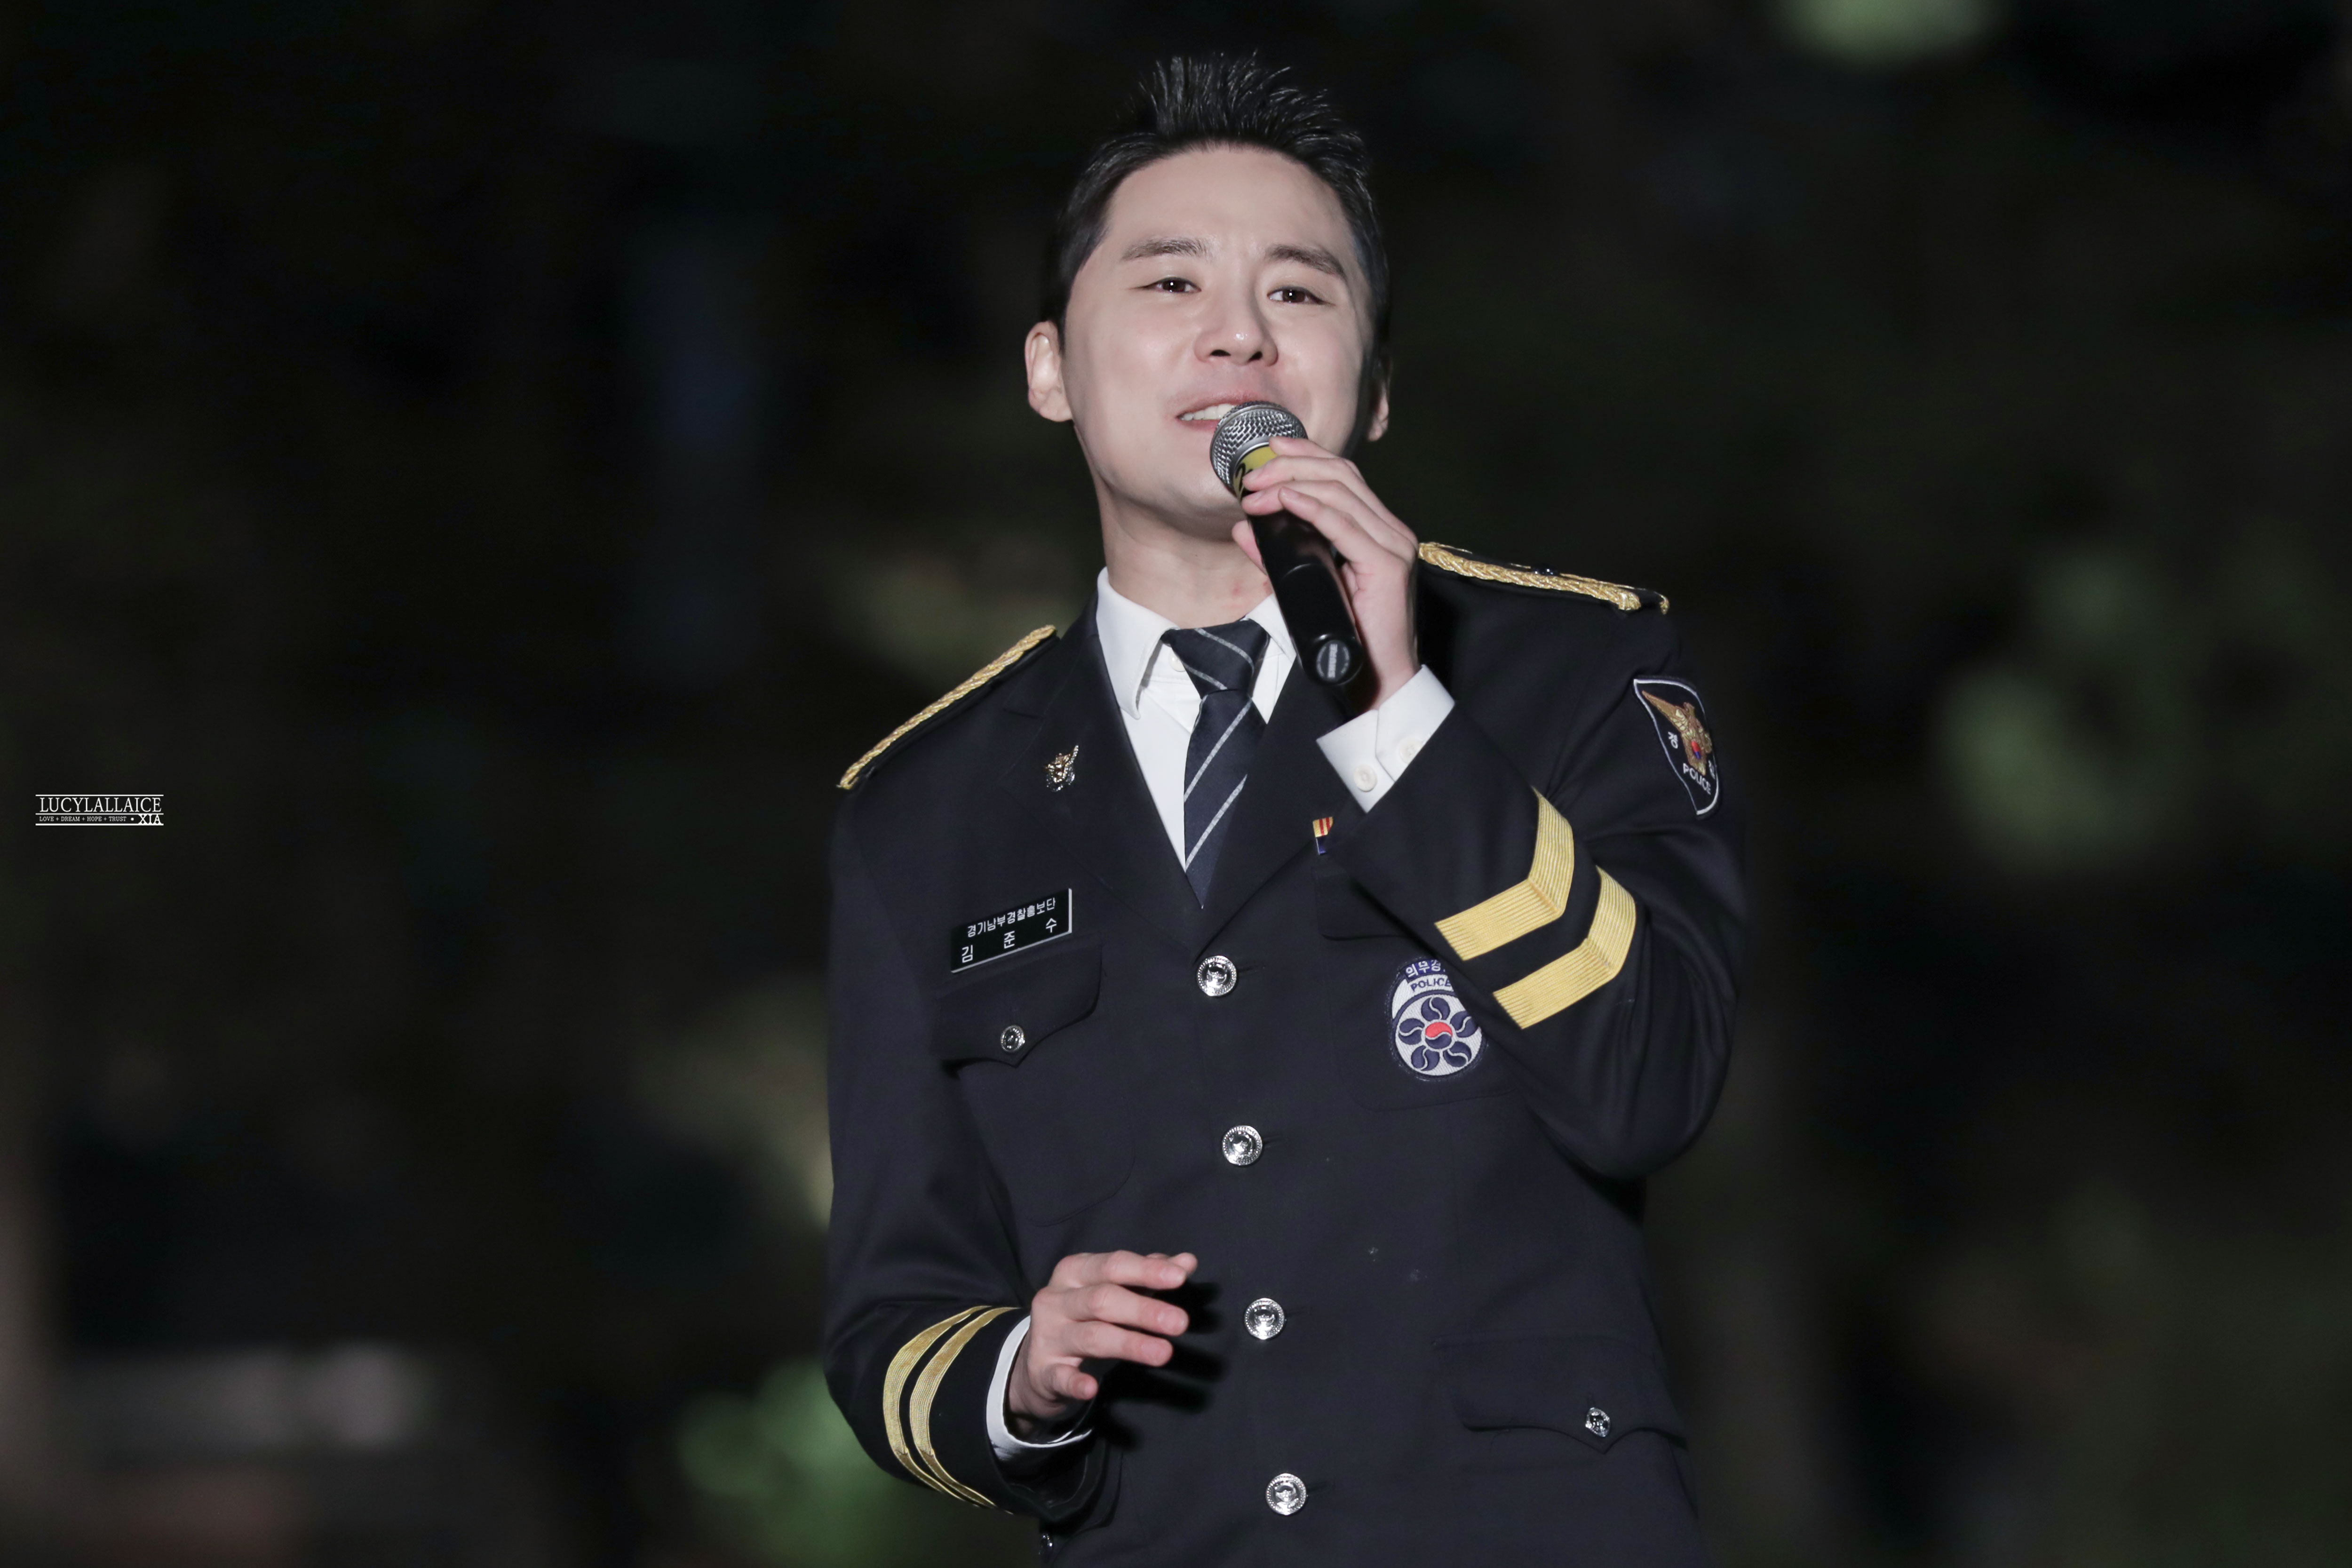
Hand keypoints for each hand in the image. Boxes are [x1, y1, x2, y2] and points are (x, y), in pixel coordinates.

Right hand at [1007, 1250, 1196, 1433]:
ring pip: (1090, 1336)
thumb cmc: (1083, 1319)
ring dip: (1129, 1344)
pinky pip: (1060, 1377)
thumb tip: (1187, 1262)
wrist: (1037, 1363)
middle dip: (1143, 1310)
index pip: (1112, 1265)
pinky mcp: (1043, 1372)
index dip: (1146, 1270)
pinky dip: (1075, 1382)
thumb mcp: (1111, 1291)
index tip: (1180, 1277)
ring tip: (1164, 1353)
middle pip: (1102, 1299)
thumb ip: (1147, 1276)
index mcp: (1074, 1272)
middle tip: (1180, 1322)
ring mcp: (1047, 1336)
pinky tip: (1091, 1388)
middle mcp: (1056, 1299)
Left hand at [1232, 435, 1419, 707]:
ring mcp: (1393, 545)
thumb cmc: (1345, 634)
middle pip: (1341, 474)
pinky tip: (1283, 501)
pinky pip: (1344, 525)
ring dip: (1291, 484)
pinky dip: (1310, 508)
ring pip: (1341, 492)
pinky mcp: (1387, 565)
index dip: (1304, 455)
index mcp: (1378, 529)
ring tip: (1255, 490)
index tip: (1266, 451)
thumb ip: (1276, 554)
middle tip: (1252, 473)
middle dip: (1291, 464)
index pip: (1342, 475)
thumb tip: (1243, 527)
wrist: (1377, 679)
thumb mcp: (1304, 584)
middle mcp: (1391, 530)